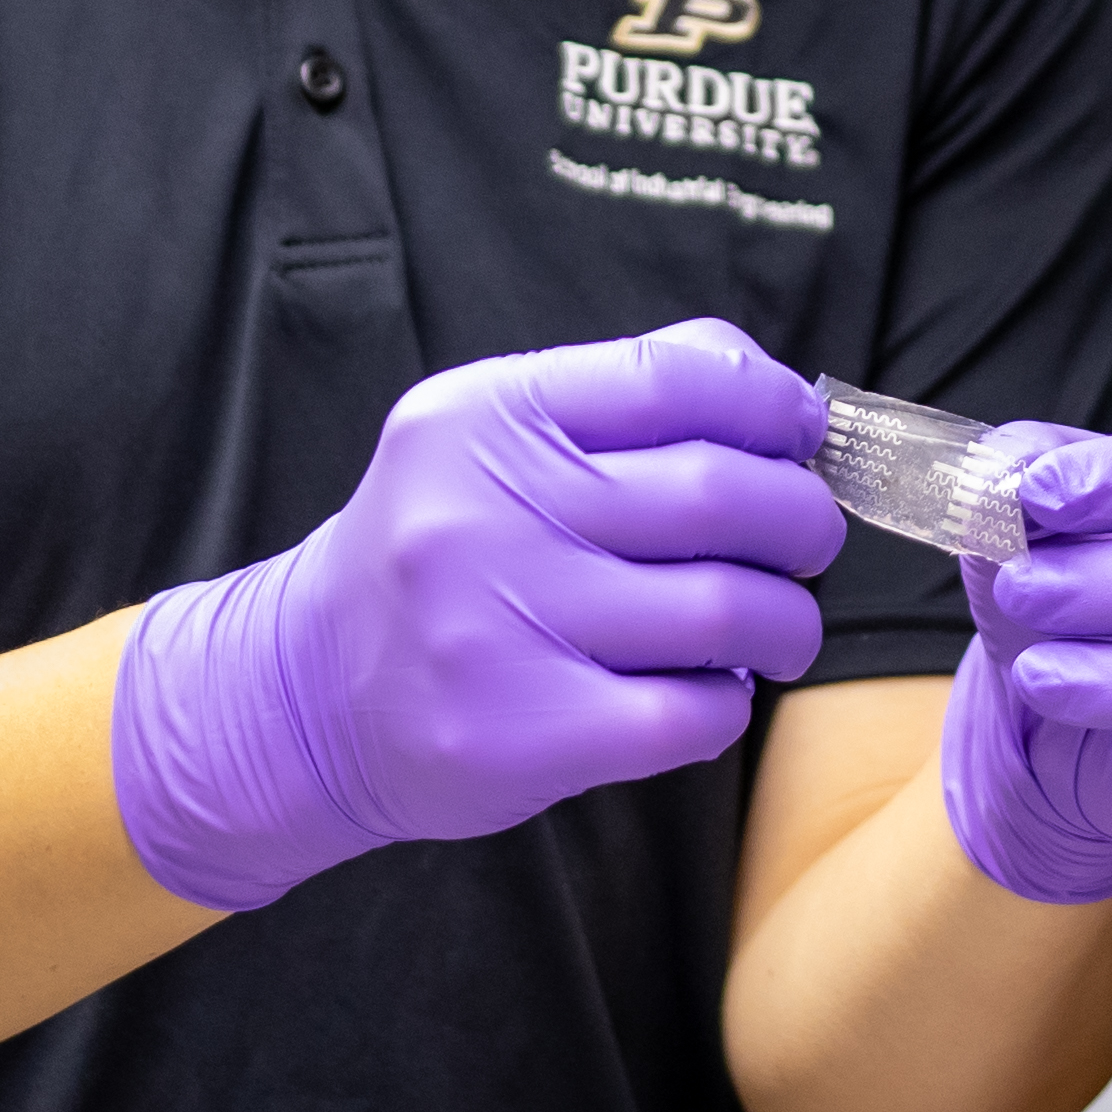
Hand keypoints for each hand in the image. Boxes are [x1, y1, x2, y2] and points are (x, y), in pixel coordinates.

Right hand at [112, 319, 846, 912]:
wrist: (306, 692)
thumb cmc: (435, 553)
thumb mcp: (490, 439)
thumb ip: (623, 393)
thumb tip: (779, 393)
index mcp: (486, 416)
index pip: (677, 378)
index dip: (771, 404)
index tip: (801, 435)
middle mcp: (484, 512)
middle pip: (723, 494)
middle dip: (801, 520)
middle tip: (805, 542)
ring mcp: (497, 627)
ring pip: (727, 610)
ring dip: (786, 621)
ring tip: (775, 628)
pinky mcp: (520, 734)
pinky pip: (692, 713)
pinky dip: (729, 702)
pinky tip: (708, 692)